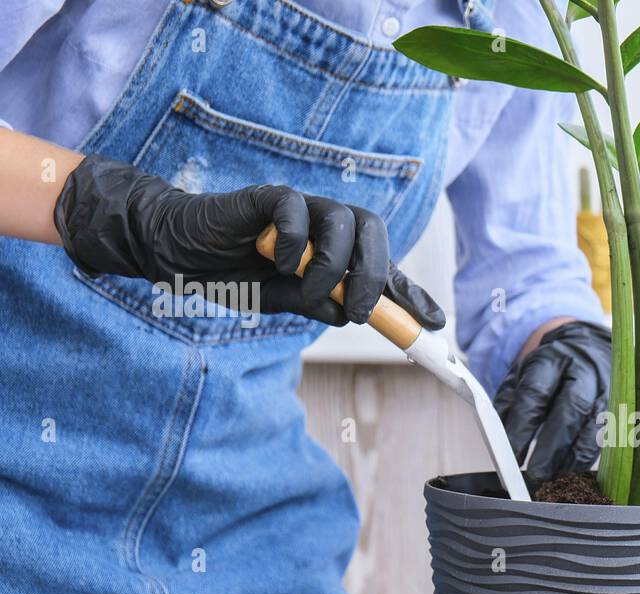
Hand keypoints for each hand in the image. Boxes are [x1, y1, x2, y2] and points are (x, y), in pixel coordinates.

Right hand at [53, 153, 443, 329]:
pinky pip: (297, 208)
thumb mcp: (285, 301)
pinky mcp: (266, 198)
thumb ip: (320, 305)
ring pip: (343, 220)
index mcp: (336, 253)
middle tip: (360, 312)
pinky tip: (280, 262)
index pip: (384, 267)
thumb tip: (351, 314)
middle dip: (374, 276)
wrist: (180, 255)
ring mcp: (299, 210)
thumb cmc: (236, 274)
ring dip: (333, 265)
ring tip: (307, 290)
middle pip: (374, 233)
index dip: (410, 294)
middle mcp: (325, 227)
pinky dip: (296, 239)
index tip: (433, 324)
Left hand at [493, 322, 611, 482]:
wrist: (589, 349)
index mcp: (552, 360)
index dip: (523, 426)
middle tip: (537, 472)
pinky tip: (573, 471)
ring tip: (555, 478)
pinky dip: (587, 457)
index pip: (536, 393)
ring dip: (573, 457)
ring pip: (593, 425)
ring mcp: (606, 390)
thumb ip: (510, 402)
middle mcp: (583, 372)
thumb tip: (502, 441)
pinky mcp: (618, 409)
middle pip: (571, 409)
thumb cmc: (551, 368)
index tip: (512, 454)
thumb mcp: (523, 373)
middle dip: (553, 446)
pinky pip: (606, 437)